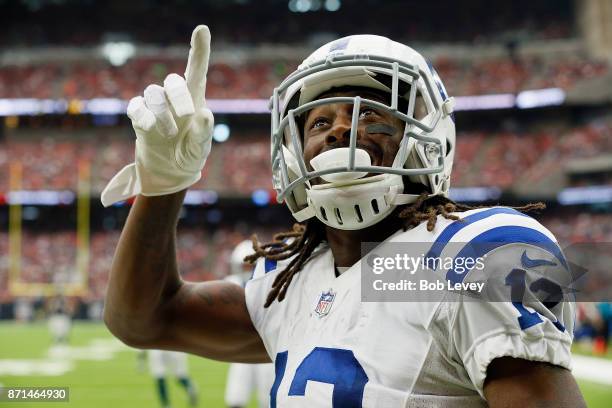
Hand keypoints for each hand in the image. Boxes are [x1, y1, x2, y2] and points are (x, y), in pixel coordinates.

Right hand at [101, 25, 213, 206]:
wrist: (169, 172)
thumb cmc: (189, 156)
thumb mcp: (200, 149)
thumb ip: (204, 133)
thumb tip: (204, 114)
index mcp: (195, 99)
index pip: (197, 69)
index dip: (199, 49)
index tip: (202, 29)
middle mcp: (175, 98)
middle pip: (173, 81)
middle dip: (180, 97)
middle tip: (187, 116)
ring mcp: (155, 106)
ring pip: (154, 94)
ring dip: (162, 115)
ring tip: (169, 134)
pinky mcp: (140, 116)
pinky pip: (136, 107)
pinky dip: (143, 117)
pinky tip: (149, 129)